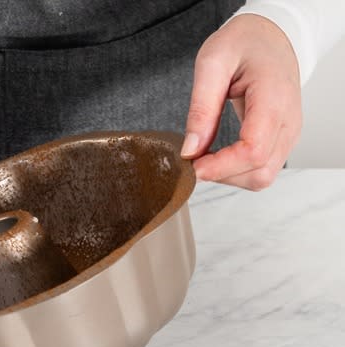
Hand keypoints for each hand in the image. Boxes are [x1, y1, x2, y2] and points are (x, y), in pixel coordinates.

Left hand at [181, 14, 301, 190]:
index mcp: (274, 99)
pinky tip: (217, 156)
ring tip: (203, 157)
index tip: (192, 165)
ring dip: (229, 176)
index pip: (253, 150)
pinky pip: (262, 168)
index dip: (220, 166)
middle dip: (221, 174)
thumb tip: (190, 149)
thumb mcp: (212, 63)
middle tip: (192, 160)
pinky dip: (237, 171)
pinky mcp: (282, 139)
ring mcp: (289, 133)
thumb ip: (202, 107)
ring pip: (262, 177)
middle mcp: (288, 121)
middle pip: (259, 172)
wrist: (270, 37)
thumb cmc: (243, 44)